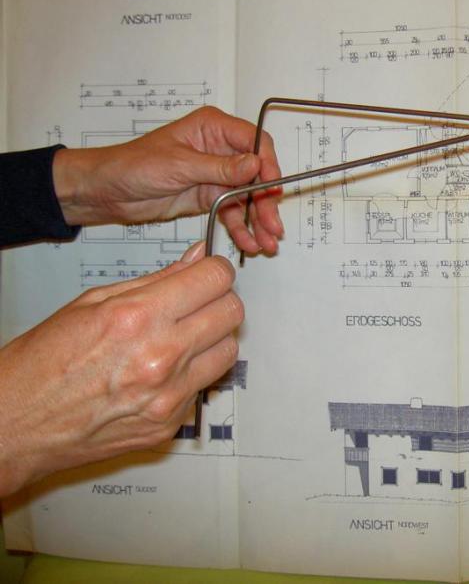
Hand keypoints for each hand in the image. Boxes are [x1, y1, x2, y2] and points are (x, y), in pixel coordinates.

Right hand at [0, 244, 240, 496]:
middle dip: (219, 301)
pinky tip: (160, 374)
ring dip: (212, 339)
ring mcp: (169, 396)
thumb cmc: (43, 364)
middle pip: (232, 313)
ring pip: (228, 351)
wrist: (17, 424)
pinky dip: (191, 376)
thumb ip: (157, 280)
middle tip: (197, 303)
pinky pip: (203, 387)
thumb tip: (197, 259)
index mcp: (139, 318)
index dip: (215, 270)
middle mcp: (161, 358)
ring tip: (180, 338)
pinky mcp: (171, 425)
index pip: (215, 279)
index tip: (209, 273)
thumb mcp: (93, 302)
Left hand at [53, 106, 283, 254]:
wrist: (105, 191)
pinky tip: (249, 243)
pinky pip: (232, 212)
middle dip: (265, 202)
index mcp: (213, 128)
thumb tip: (255, 164)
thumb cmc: (133, 165)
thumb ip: (220, 167)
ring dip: (258, 220)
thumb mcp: (179, 165)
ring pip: (248, 197)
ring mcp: (216, 174)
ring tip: (267, 243)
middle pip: (256, 174)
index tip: (273, 188)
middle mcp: (220, 149)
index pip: (255, 142)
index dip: (268, 165)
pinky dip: (241, 228)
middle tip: (273, 226)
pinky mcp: (209, 196)